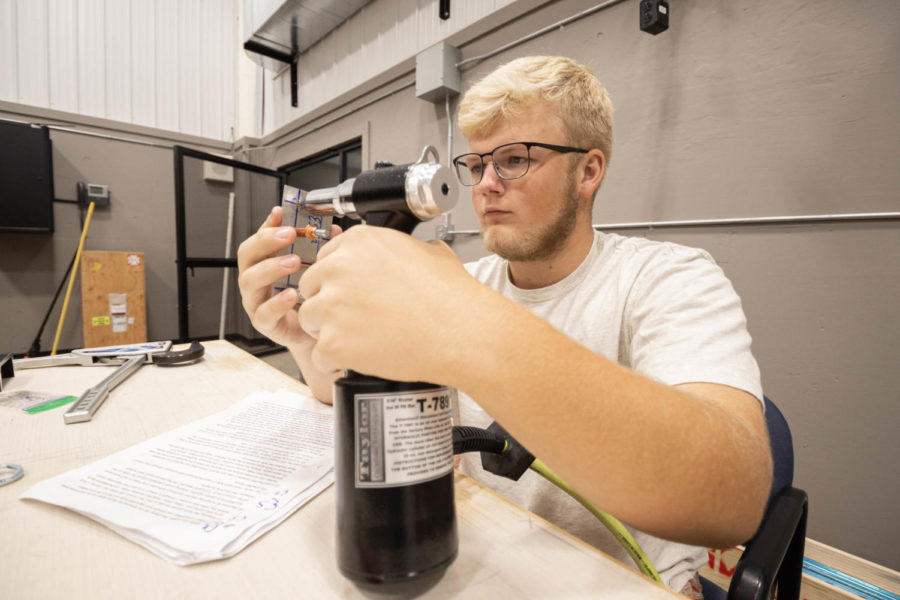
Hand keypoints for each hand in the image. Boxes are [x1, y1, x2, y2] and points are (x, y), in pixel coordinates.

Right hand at [237, 206, 340, 347]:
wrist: (314, 334)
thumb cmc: (308, 300)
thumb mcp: (311, 271)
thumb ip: (317, 249)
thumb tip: (332, 229)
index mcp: (263, 265)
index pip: (257, 240)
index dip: (267, 225)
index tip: (281, 213)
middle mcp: (256, 281)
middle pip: (247, 256)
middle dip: (266, 241)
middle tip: (289, 234)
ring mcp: (256, 302)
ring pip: (251, 281)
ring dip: (271, 268)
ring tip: (293, 261)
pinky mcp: (265, 324)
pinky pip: (264, 312)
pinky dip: (277, 303)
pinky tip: (291, 294)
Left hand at [297, 225, 478, 382]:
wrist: (462, 332)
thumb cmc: (452, 297)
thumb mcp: (430, 253)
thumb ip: (401, 248)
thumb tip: (402, 252)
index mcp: (359, 242)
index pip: (326, 259)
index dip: (339, 281)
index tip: (353, 293)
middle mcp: (339, 268)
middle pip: (312, 288)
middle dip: (330, 304)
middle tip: (358, 319)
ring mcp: (332, 306)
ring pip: (309, 320)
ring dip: (329, 332)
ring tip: (362, 339)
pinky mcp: (333, 342)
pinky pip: (319, 355)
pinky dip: (336, 362)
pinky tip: (361, 358)